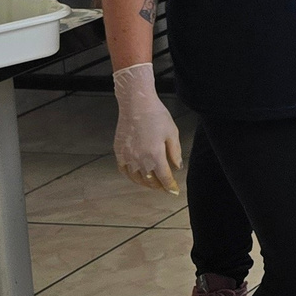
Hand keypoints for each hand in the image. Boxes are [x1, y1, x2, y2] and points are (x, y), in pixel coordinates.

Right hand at [111, 62, 182, 193]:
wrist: (136, 104)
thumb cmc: (157, 116)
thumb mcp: (172, 133)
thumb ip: (175, 153)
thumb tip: (177, 167)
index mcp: (155, 155)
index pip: (164, 177)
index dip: (170, 186)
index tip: (174, 191)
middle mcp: (140, 159)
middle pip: (150, 180)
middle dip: (159, 186)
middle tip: (164, 188)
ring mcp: (127, 156)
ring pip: (136, 178)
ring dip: (145, 183)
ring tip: (152, 184)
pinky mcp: (118, 151)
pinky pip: (123, 170)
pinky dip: (130, 176)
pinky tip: (136, 176)